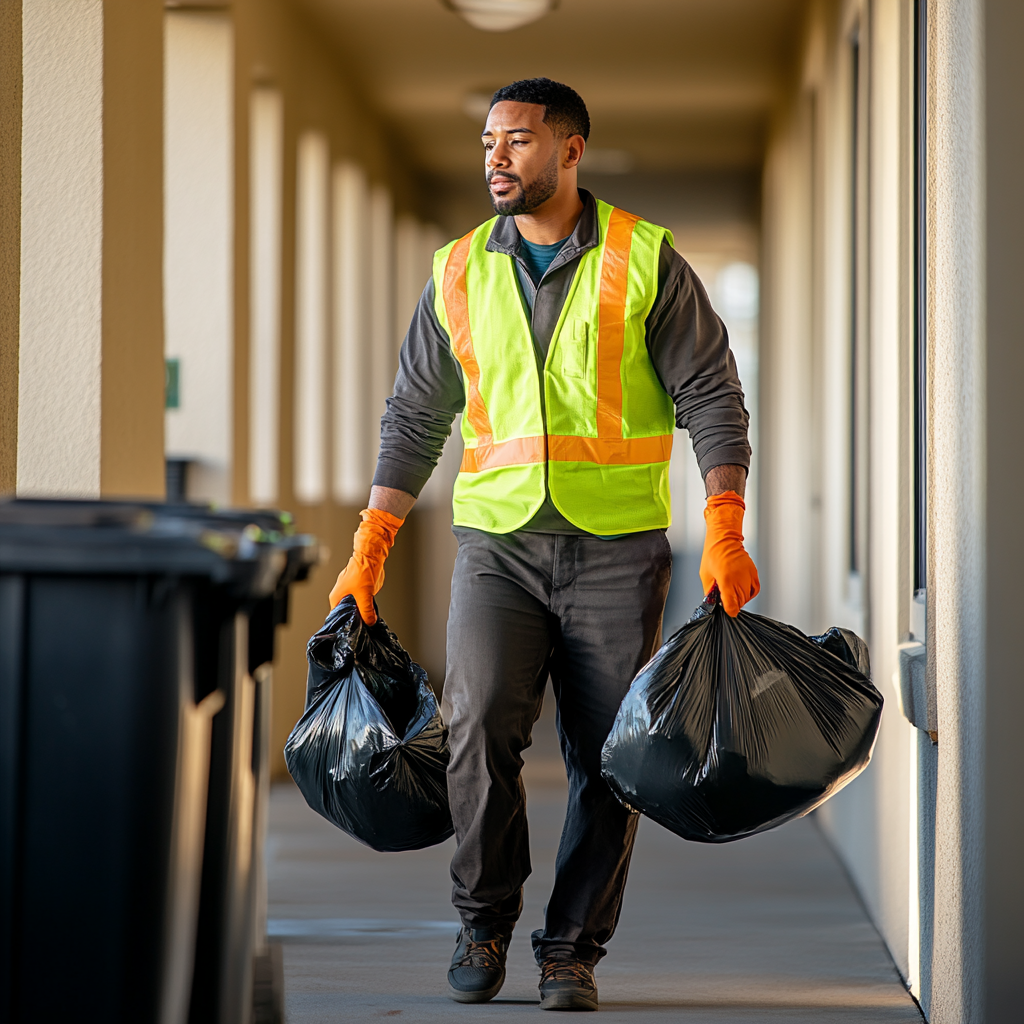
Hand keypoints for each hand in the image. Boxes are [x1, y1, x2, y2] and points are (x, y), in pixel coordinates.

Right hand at [329, 508, 404, 623]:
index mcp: (336, 598)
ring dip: (363, 611)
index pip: (339, 618)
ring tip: (369, 619)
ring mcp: (349, 591)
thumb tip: (370, 622)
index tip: (356, 630)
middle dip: (357, 618)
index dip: (348, 624)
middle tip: (365, 626)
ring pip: (356, 607)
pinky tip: (372, 608)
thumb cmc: (362, 571)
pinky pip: (362, 600)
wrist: (371, 555)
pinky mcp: (358, 588)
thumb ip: (367, 611)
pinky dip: (367, 604)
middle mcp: (341, 595)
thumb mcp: (365, 596)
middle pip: (348, 612)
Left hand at [699, 491, 759, 616]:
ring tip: (732, 592)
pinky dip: (749, 593)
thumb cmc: (713, 553)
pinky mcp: (753, 572)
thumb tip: (712, 603)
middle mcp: (740, 578)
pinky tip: (741, 590)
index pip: (732, 604)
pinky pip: (755, 589)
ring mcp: (748, 575)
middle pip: (741, 602)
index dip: (730, 611)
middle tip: (726, 598)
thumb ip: (709, 591)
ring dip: (741, 598)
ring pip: (748, 597)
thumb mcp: (705, 575)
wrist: (724, 538)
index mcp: (726, 580)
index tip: (728, 611)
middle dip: (733, 603)